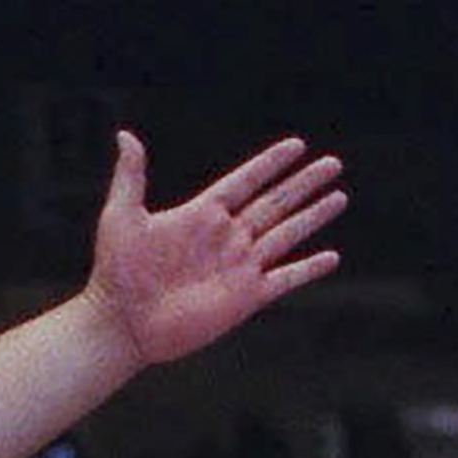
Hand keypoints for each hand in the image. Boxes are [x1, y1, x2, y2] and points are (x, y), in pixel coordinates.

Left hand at [86, 133, 344, 365]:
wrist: (123, 323)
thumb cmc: (117, 271)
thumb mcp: (122, 216)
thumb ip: (131, 176)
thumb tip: (125, 135)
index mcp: (202, 214)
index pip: (246, 181)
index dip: (270, 164)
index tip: (297, 145)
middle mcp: (226, 237)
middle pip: (275, 203)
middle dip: (304, 184)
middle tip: (333, 164)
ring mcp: (238, 267)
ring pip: (286, 234)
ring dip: (313, 216)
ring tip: (339, 197)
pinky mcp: (245, 297)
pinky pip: (285, 279)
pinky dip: (308, 269)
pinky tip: (331, 257)